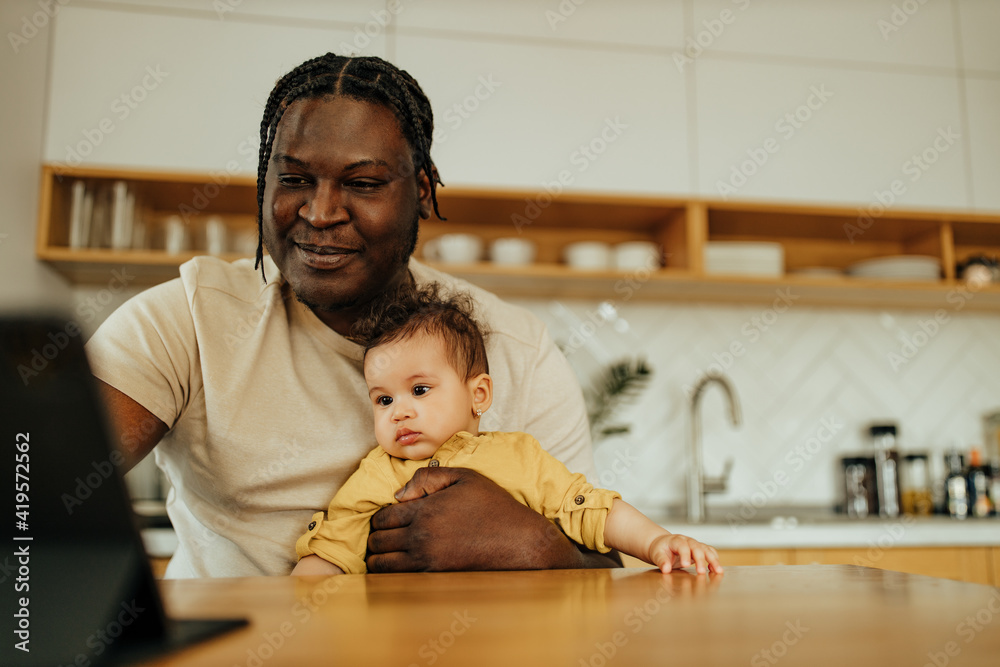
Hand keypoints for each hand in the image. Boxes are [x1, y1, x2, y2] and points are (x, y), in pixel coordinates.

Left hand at [366, 467, 602, 572]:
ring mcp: (427, 561)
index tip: (387, 518)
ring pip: (381, 564)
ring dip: (378, 558)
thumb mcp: (464, 477)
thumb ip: (428, 477)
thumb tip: (398, 494)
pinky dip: (390, 574)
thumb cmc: (494, 506)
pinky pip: (397, 580)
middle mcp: (421, 537)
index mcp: (425, 510)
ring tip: (386, 553)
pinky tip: (399, 567)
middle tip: (383, 535)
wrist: (519, 541)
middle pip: (377, 541)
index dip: (379, 518)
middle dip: (376, 537)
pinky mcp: (435, 578)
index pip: (382, 517)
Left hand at [648, 533, 722, 574]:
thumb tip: (666, 569)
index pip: (682, 546)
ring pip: (706, 549)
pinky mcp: (700, 550)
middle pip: (696, 548)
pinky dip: (714, 560)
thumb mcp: (657, 554)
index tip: (685, 565)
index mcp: (676, 540)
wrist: (663, 544)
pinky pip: (710, 552)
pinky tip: (716, 570)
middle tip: (701, 572)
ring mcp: (695, 544)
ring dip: (713, 560)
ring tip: (718, 571)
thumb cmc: (660, 549)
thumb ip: (661, 561)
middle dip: (700, 560)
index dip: (684, 555)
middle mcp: (687, 541)